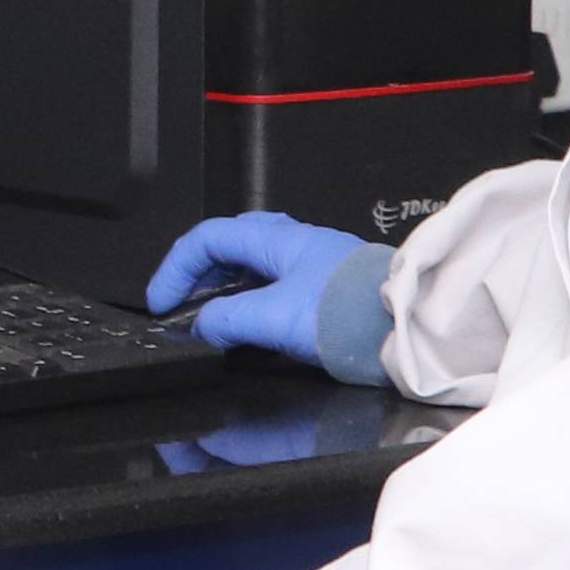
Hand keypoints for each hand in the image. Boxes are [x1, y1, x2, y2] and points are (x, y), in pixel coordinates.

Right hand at [146, 213, 393, 382]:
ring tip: (212, 319)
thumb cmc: (351, 314)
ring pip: (254, 266)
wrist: (408, 329)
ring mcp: (315, 265)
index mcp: (278, 240)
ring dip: (224, 289)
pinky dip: (251, 301)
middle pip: (230, 245)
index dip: (176, 268)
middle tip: (180, 304)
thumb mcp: (272, 319)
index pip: (208, 239)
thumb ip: (227, 321)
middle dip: (197, 273)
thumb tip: (202, 326)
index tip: (160, 302)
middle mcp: (297, 244)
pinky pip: (276, 286)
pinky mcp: (328, 290)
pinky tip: (252, 326)